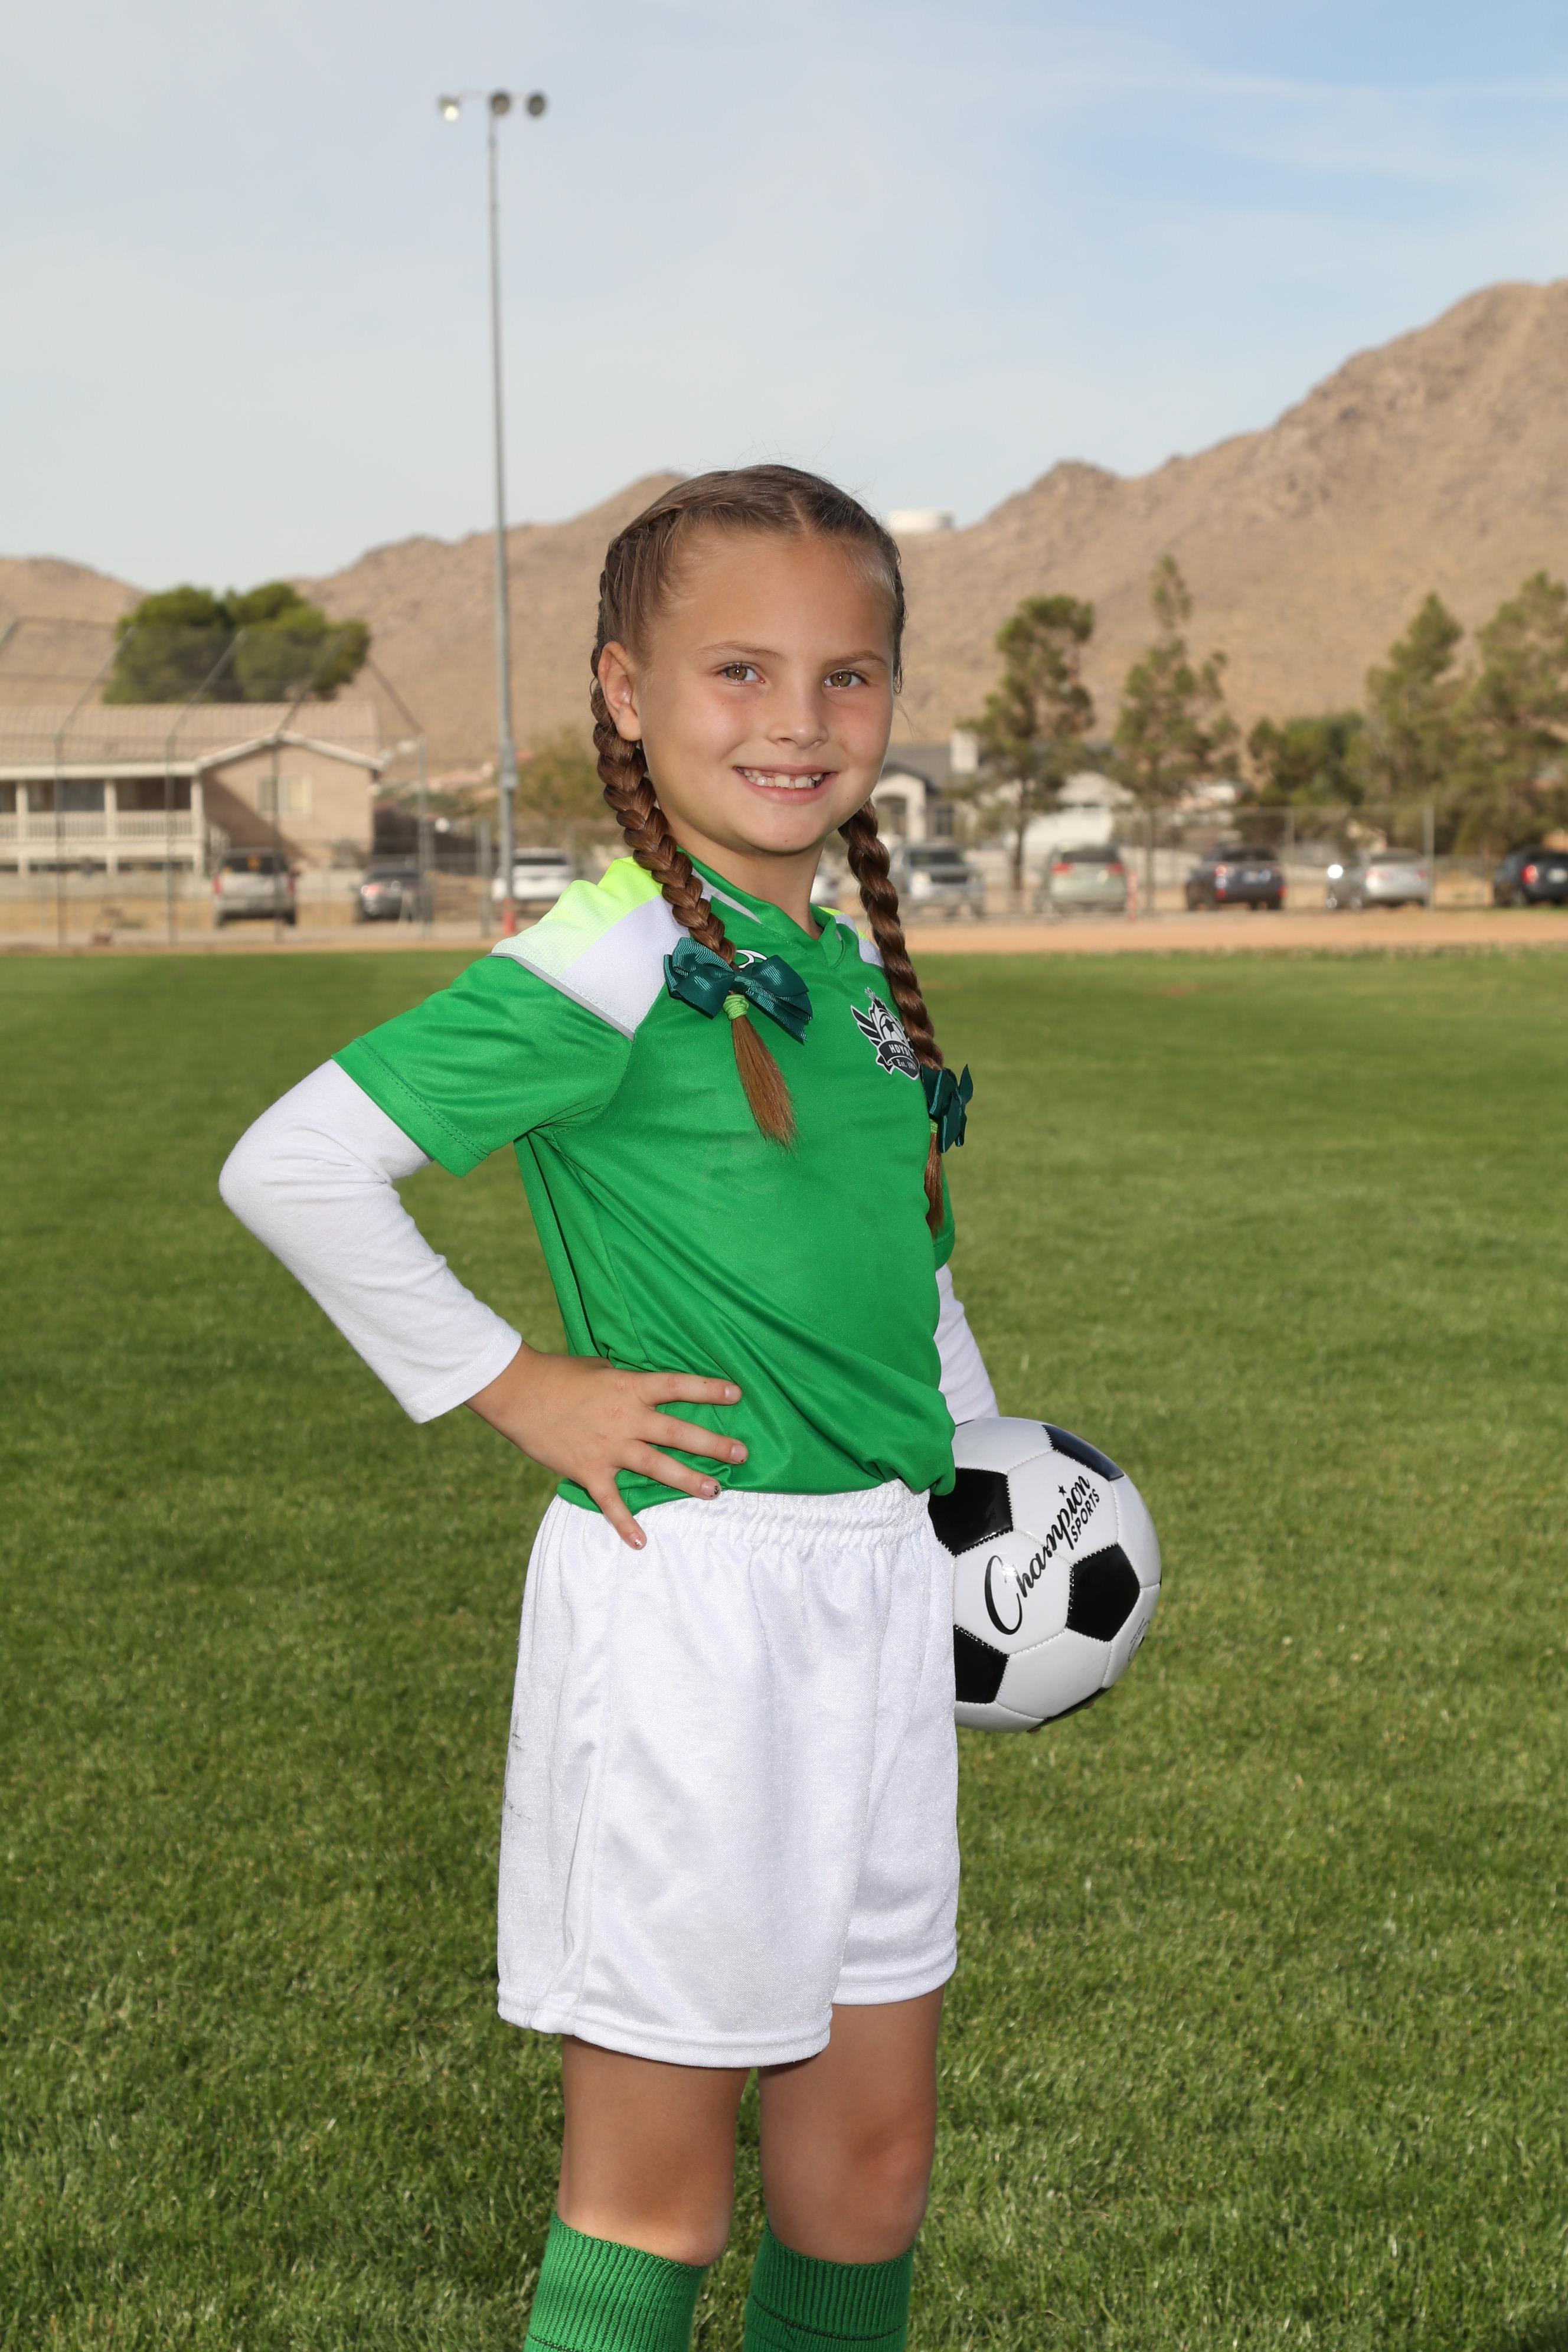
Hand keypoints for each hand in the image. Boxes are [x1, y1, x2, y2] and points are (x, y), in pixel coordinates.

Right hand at [465, 1344, 745, 1548]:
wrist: (518, 1393)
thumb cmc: (558, 1375)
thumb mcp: (600, 1369)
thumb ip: (627, 1383)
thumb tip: (647, 1389)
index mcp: (630, 1387)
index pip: (677, 1386)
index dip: (708, 1390)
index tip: (736, 1395)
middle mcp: (626, 1418)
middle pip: (677, 1432)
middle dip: (712, 1444)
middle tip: (741, 1454)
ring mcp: (609, 1447)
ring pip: (657, 1466)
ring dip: (687, 1480)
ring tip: (714, 1491)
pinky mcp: (589, 1471)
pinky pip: (611, 1502)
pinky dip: (624, 1524)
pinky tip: (640, 1542)